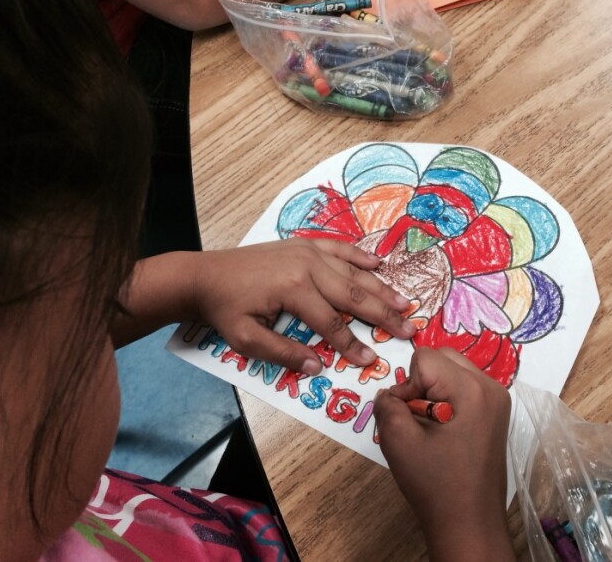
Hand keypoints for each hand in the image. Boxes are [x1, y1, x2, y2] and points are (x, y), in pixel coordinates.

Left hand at [192, 239, 415, 374]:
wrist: (204, 275)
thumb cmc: (224, 309)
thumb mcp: (246, 339)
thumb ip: (284, 354)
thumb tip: (318, 367)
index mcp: (293, 289)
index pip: (332, 323)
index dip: (352, 344)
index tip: (370, 361)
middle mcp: (306, 266)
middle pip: (353, 295)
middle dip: (382, 315)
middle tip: (407, 331)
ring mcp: (306, 251)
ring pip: (352, 272)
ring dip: (379, 288)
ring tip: (403, 303)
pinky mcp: (302, 244)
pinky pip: (338, 249)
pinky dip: (359, 256)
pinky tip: (378, 263)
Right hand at [374, 348, 514, 560]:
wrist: (469, 523)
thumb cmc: (435, 484)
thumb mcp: (398, 440)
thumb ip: (387, 405)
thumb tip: (389, 394)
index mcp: (472, 389)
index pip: (425, 359)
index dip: (408, 385)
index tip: (410, 418)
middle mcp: (491, 387)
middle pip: (443, 357)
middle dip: (422, 382)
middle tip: (419, 419)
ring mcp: (498, 400)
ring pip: (453, 371)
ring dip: (434, 391)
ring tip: (432, 427)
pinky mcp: (496, 414)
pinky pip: (464, 387)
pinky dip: (447, 400)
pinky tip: (445, 432)